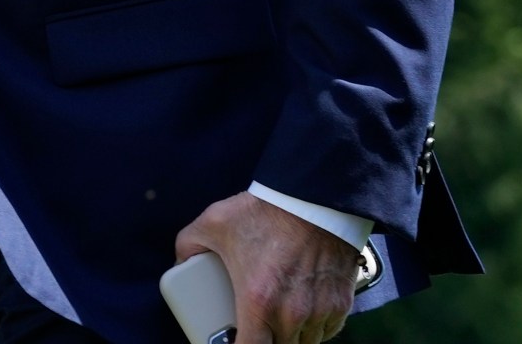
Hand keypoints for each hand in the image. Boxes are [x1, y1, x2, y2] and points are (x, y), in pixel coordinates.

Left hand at [174, 191, 359, 343]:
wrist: (315, 194)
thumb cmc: (266, 210)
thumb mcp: (215, 222)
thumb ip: (189, 244)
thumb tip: (181, 262)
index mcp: (258, 302)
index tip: (234, 342)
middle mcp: (291, 314)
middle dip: (265, 342)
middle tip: (254, 328)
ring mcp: (319, 310)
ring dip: (290, 338)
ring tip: (277, 322)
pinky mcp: (340, 302)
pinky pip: (327, 331)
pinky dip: (314, 329)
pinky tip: (304, 315)